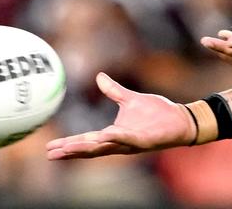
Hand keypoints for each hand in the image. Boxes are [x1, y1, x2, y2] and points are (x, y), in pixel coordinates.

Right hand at [45, 73, 193, 159]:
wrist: (181, 119)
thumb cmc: (157, 113)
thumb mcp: (130, 99)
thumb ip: (113, 91)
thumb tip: (98, 76)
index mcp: (114, 134)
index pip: (87, 141)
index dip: (69, 144)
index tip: (50, 148)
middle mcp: (120, 142)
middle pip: (91, 149)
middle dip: (71, 151)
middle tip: (51, 153)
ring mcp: (132, 142)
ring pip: (106, 147)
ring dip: (87, 148)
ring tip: (68, 149)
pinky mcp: (146, 140)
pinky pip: (129, 138)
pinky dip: (117, 137)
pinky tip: (105, 134)